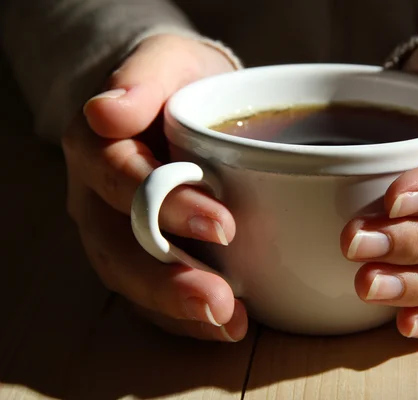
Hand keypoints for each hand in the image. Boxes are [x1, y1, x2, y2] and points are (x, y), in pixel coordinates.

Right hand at [62, 34, 247, 341]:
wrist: (185, 104)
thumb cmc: (180, 83)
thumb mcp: (168, 62)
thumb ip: (143, 79)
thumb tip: (107, 111)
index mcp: (97, 146)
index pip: (121, 178)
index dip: (167, 205)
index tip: (222, 226)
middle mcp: (97, 198)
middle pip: (119, 246)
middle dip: (167, 278)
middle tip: (220, 300)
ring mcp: (114, 233)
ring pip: (131, 280)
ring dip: (177, 308)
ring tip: (228, 322)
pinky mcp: (139, 257)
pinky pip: (150, 298)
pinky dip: (186, 318)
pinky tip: (227, 325)